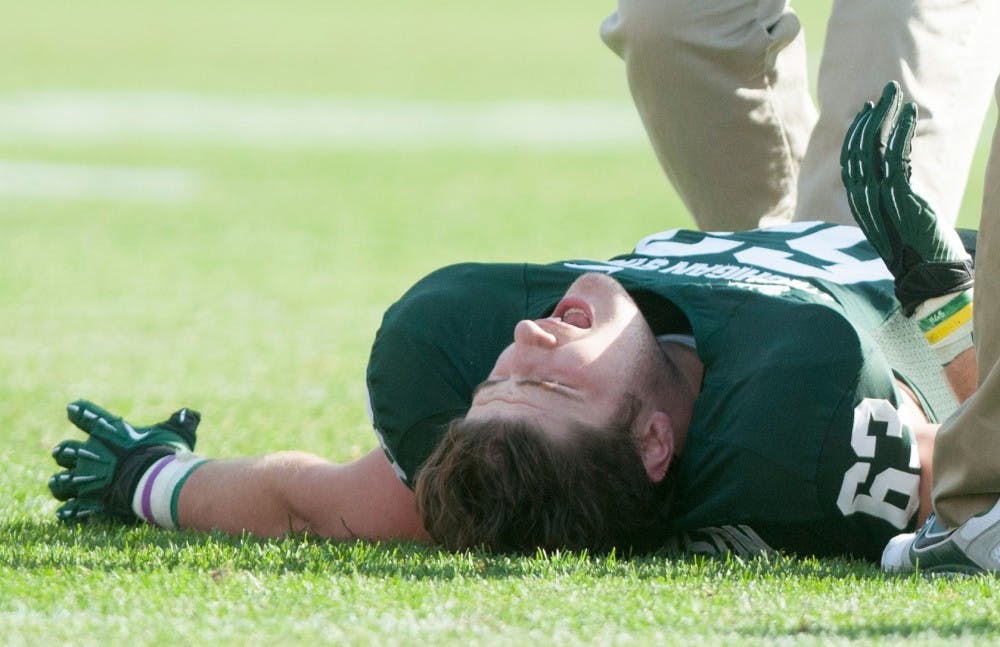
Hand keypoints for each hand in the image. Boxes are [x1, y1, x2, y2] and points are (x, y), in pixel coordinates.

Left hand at [48, 400, 199, 521]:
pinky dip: (70, 512)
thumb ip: (181, 423)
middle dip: (65, 454)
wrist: (154, 482)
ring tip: (64, 484)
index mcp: (110, 433)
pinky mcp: (90, 503)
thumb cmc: (165, 454)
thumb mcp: (177, 433)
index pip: (89, 416)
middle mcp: (92, 455)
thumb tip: (190, 414)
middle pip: (65, 451)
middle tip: (67, 455)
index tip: (73, 408)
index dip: (81, 412)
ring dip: (61, 483)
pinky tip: (68, 512)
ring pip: (61, 482)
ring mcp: (87, 480)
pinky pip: (72, 510)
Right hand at [840, 81, 972, 314]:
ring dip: (885, 115)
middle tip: (886, 92)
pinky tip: (909, 113)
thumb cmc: (918, 247)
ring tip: (896, 94)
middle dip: (871, 116)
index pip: (850, 159)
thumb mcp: (896, 218)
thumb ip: (887, 196)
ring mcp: (878, 196)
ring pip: (872, 146)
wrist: (929, 273)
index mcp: (858, 203)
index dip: (857, 132)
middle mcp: (862, 198)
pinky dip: (901, 129)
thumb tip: (891, 172)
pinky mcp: (898, 194)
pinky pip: (895, 154)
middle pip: (857, 148)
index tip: (869, 110)